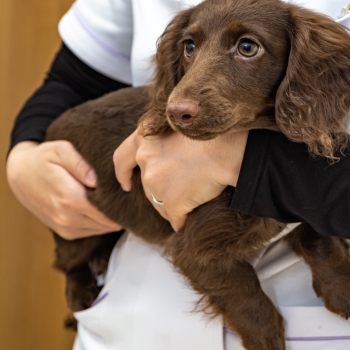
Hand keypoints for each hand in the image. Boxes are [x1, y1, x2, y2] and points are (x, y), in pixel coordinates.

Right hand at [7, 141, 121, 239]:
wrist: (20, 176)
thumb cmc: (43, 159)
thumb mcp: (61, 150)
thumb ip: (80, 164)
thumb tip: (96, 180)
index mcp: (69, 198)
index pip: (106, 211)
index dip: (120, 203)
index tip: (127, 190)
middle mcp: (67, 218)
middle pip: (107, 222)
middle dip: (117, 210)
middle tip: (123, 193)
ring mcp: (66, 228)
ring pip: (102, 229)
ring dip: (109, 217)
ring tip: (111, 198)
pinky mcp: (66, 232)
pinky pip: (92, 231)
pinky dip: (99, 222)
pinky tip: (98, 206)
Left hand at [114, 129, 247, 230]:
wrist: (227, 148)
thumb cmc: (211, 135)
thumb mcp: (177, 130)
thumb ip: (161, 144)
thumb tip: (165, 165)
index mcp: (144, 139)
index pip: (121, 158)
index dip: (123, 173)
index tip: (126, 185)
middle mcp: (145, 160)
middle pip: (148, 186)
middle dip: (162, 192)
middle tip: (183, 188)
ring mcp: (156, 183)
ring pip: (161, 204)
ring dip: (173, 206)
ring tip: (194, 197)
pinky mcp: (172, 202)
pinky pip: (176, 219)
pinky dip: (184, 219)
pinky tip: (194, 216)